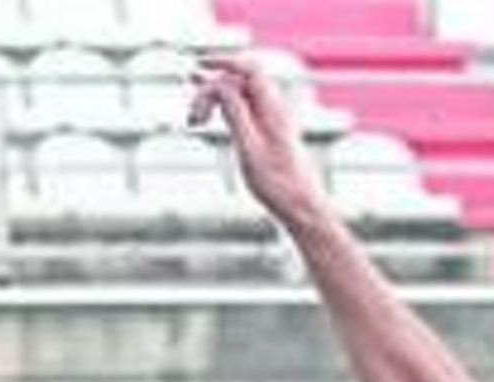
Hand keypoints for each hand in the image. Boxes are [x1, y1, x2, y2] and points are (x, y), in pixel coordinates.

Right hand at [187, 47, 331, 222]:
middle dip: (211, 89)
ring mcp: (270, 120)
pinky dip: (222, 111)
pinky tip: (206, 118)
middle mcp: (273, 109)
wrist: (301, 207)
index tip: (199, 65)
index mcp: (272, 109)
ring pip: (237, 96)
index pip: (249, 69)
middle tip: (192, 116)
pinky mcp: (266, 133)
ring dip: (213, 102)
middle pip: (238, 82)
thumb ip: (235, 114)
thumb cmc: (278, 184)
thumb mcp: (249, 149)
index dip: (224, 62)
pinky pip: (241, 110)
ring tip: (194, 120)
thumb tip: (219, 86)